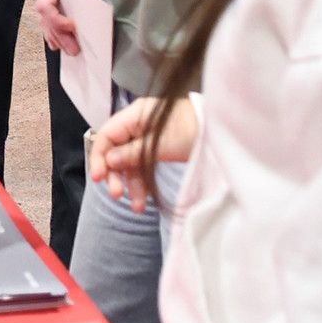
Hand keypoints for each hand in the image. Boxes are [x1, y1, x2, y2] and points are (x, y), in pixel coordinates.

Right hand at [87, 96, 199, 212]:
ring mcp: (147, 138)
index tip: (99, 178)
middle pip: (115, 151)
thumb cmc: (194, 130)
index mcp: (135, 116)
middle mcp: (137, 126)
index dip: (99, 156)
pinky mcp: (157, 150)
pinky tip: (143, 201)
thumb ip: (133, 152)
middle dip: (115, 174)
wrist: (222, 132)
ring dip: (130, 184)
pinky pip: (142, 167)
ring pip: (129, 163)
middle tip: (116, 195)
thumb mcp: (162, 143)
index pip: (107, 135)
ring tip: (136, 207)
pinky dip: (142, 184)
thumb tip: (109, 161)